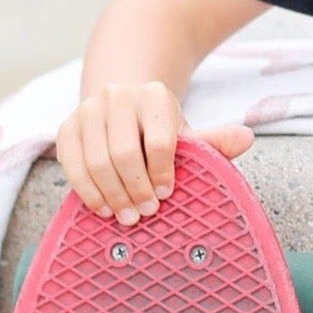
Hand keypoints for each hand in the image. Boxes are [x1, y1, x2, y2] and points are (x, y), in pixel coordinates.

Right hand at [56, 82, 252, 224]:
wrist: (123, 111)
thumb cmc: (161, 130)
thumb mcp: (188, 134)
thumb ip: (215, 141)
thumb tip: (247, 138)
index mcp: (154, 95)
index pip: (160, 141)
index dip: (164, 173)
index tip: (168, 195)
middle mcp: (117, 96)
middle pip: (124, 153)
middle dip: (136, 188)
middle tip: (147, 213)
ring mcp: (87, 110)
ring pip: (96, 161)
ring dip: (112, 194)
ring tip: (127, 217)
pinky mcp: (65, 128)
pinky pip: (71, 164)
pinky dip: (87, 191)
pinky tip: (103, 208)